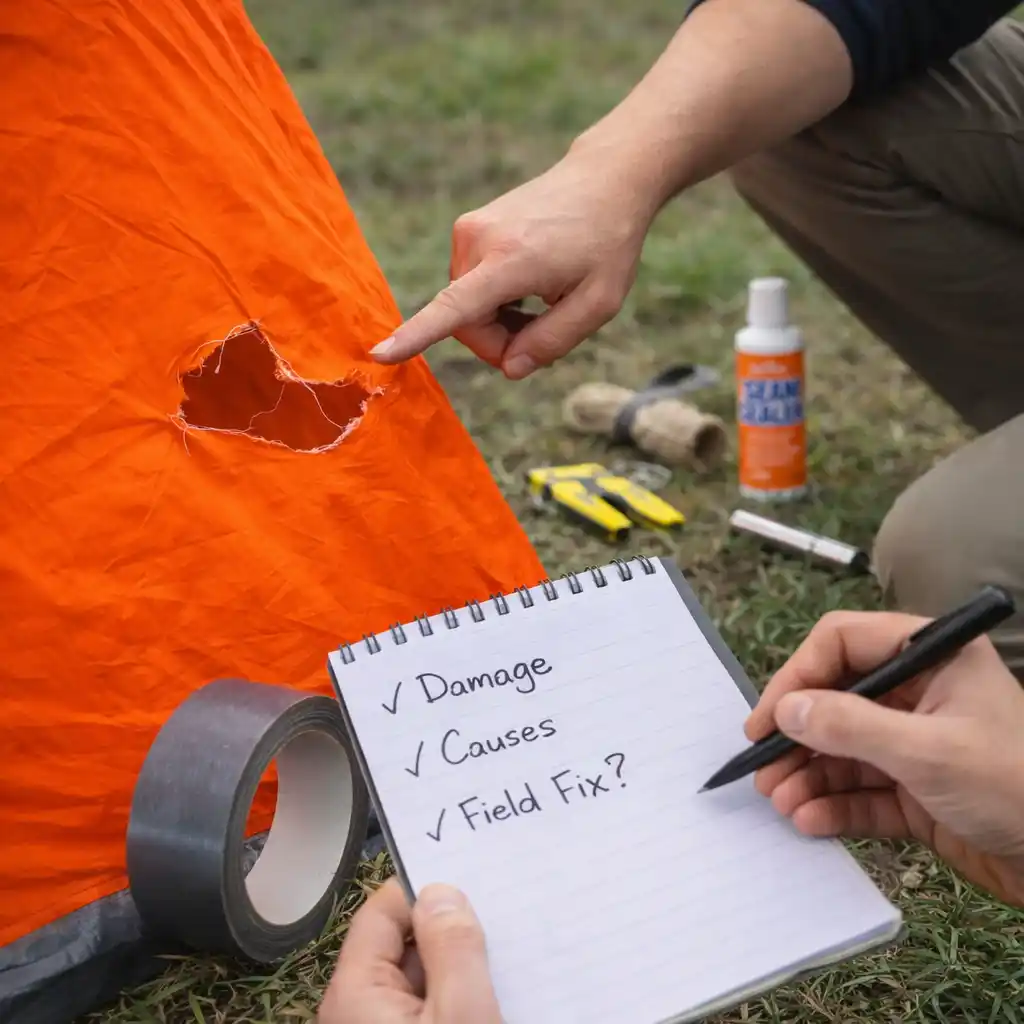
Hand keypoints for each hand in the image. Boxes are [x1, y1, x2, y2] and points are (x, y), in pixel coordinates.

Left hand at [319, 879, 501, 1023]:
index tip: (473, 878)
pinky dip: (457, 998)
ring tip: (509, 953)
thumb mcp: (461, 1015)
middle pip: (402, 945)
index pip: (381, 912)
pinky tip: (497, 993)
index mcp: (354, 992)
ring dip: (458, 967)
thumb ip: (452, 949)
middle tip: (503, 914)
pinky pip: (428, 1008)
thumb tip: (440, 891)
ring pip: (420, 979)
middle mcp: (356, 1010)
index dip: (424, 890)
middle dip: (449, 929)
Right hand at [369, 147, 658, 379]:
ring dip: (499, 322)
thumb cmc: (608, 243)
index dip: (417, 335)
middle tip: (542, 338)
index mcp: (511, 260)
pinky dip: (495, 300)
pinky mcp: (468, 228)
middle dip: (499, 342)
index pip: (454, 307)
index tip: (380, 353)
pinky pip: (469, 286)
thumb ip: (553, 341)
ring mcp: (469, 230)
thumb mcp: (599, 304)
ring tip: (542, 305)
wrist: (605, 180)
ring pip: (465, 307)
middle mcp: (478, 240)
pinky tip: (529, 287)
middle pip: (466, 323)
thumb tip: (510, 368)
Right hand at [746, 610, 1023, 907]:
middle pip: (835, 700)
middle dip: (797, 736)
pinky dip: (833, 804)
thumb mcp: (929, 752)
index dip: (798, 676)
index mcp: (931, 656)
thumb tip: (785, 710)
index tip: (767, 719)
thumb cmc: (1013, 786)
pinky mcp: (916, 790)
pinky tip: (809, 820)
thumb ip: (851, 726)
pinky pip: (862, 790)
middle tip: (763, 769)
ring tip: (780, 802)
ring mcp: (915, 742)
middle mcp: (918, 693)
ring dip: (808, 775)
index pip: (843, 643)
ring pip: (843, 749)